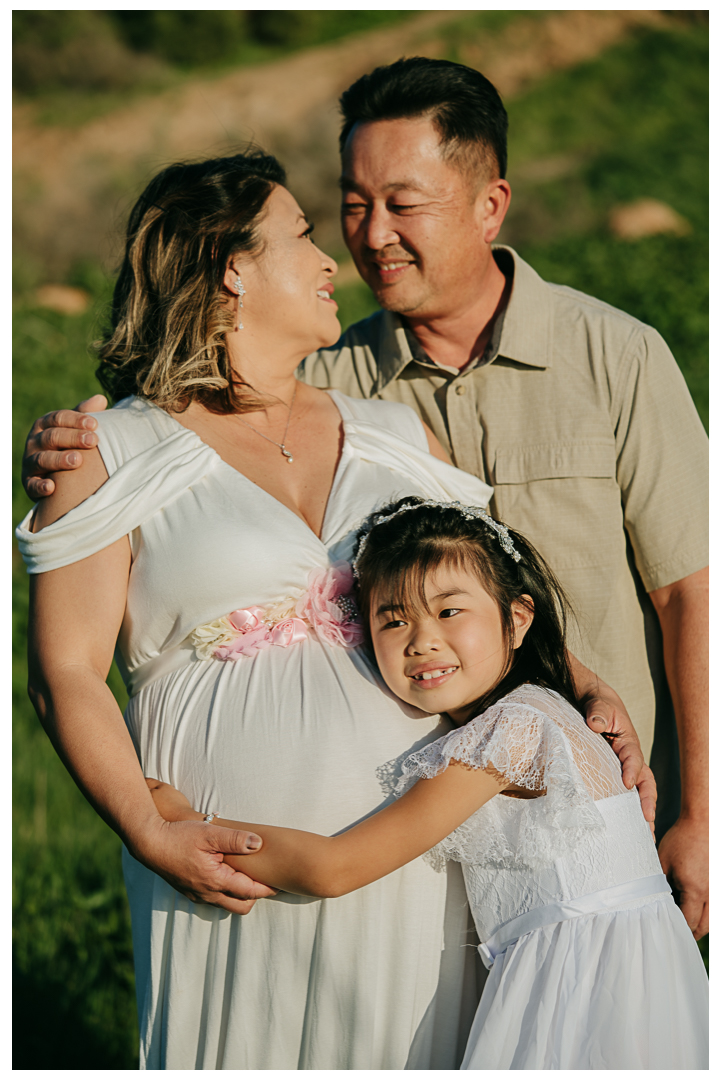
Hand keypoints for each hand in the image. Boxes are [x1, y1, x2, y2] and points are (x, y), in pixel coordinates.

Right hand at [22, 394, 107, 498]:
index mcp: (45, 425)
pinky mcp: (29, 482)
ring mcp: (30, 462)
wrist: (54, 474)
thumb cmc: (68, 446)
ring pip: (42, 459)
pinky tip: (52, 487)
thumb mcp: (75, 428)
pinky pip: (32, 484)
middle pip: (51, 436)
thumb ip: (85, 415)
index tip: (95, 424)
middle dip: (72, 438)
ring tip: (77, 461)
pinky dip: (40, 486)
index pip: (58, 418)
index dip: (76, 420)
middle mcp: (34, 441)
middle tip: (92, 441)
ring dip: (59, 459)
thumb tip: (100, 398)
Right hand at [133, 814, 275, 915]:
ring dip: (240, 895)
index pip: (249, 892)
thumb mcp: (210, 833)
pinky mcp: (188, 891)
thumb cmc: (179, 836)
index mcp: (215, 881)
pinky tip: (227, 876)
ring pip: (226, 904)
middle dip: (256, 897)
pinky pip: (213, 899)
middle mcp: (207, 894)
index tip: (280, 882)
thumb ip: (236, 839)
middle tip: (267, 882)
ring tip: (249, 879)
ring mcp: (196, 894)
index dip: (267, 888)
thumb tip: (258, 844)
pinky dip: (225, 893)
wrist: (149, 843)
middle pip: (240, 906)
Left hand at [584, 695, 656, 827]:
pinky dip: (628, 811)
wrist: (592, 704)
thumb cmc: (596, 704)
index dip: (632, 771)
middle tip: (647, 822)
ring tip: (645, 836)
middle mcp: (629, 758)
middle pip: (644, 782)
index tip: (626, 784)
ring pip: (637, 793)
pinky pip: (623, 794)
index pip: (634, 758)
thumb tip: (595, 724)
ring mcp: (622, 768)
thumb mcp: (597, 703)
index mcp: (627, 742)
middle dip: (647, 802)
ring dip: (642, 814)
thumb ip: (598, 712)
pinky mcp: (613, 775)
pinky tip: (627, 829)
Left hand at [658, 817, 708, 938]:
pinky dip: (709, 912)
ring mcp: (718, 889)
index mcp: (695, 890)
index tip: (667, 928)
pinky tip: (698, 908)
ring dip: (702, 924)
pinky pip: (716, 906)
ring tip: (689, 923)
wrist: (704, 822)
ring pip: (714, 920)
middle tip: (679, 932)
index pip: (688, 922)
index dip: (678, 928)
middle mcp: (711, 893)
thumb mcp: (663, 861)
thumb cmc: (682, 839)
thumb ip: (658, 883)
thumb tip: (650, 900)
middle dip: (692, 932)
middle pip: (705, 926)